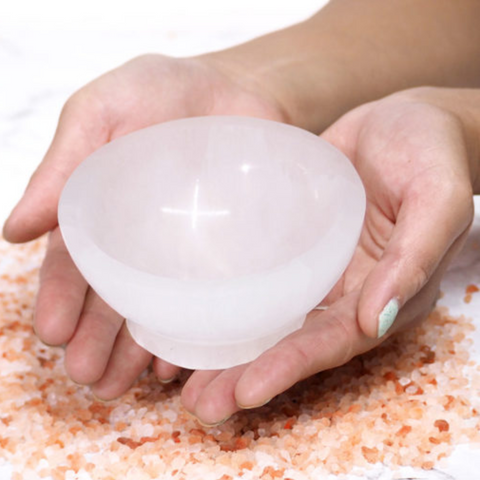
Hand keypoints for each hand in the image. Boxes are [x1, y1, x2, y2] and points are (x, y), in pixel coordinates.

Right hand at [4, 54, 285, 394]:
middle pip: (113, 297)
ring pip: (157, 308)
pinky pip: (210, 298)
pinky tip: (182, 358)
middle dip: (96, 339)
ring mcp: (186, 250)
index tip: (53, 334)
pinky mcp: (228, 250)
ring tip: (123, 385)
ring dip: (138, 348)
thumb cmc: (161, 91)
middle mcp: (141, 239)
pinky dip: (194, 329)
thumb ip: (63, 165)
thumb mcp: (102, 111)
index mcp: (102, 211)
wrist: (235, 88)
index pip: (74, 263)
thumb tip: (13, 232)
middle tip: (89, 376)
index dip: (60, 298)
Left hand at [180, 87, 478, 424]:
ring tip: (178, 374)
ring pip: (264, 313)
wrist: (406, 121)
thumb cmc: (432, 155)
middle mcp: (339, 289)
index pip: (330, 342)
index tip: (245, 392)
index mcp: (378, 292)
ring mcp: (310, 265)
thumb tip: (377, 319)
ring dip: (225, 346)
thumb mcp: (438, 198)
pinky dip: (224, 293)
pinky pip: (254, 269)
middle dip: (245, 374)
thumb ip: (414, 257)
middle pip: (288, 341)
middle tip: (200, 404)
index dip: (289, 368)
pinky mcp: (287, 238)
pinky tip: (189, 307)